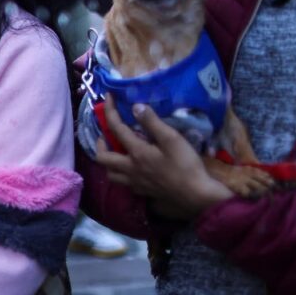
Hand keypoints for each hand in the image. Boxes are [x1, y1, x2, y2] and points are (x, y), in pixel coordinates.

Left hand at [95, 96, 231, 219]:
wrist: (196, 196)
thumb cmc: (186, 166)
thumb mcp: (172, 139)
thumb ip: (152, 123)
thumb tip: (135, 107)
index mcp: (136, 153)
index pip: (116, 129)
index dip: (110, 112)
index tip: (107, 98)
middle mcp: (130, 169)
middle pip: (102, 157)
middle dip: (99, 144)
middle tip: (105, 135)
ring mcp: (135, 183)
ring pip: (110, 174)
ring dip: (107, 162)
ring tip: (114, 152)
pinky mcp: (143, 192)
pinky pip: (123, 184)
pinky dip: (121, 174)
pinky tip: (131, 169)